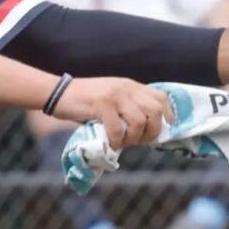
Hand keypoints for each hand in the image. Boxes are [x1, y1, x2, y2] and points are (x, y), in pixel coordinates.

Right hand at [52, 77, 173, 149]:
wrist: (59, 93)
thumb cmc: (85, 99)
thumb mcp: (111, 96)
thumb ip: (128, 105)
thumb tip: (145, 128)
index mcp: (130, 85)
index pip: (160, 97)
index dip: (168, 114)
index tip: (166, 127)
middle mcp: (126, 88)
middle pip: (155, 111)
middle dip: (152, 131)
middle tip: (140, 141)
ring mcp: (114, 96)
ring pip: (139, 121)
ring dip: (135, 138)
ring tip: (124, 143)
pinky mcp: (101, 105)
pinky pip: (118, 129)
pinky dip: (117, 141)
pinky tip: (111, 143)